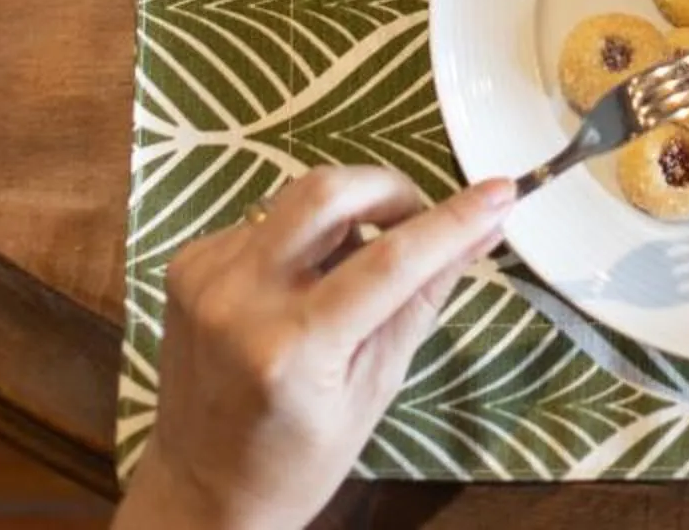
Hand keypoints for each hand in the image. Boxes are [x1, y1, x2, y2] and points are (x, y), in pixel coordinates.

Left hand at [116, 166, 513, 529]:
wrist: (197, 496)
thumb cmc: (297, 464)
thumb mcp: (373, 392)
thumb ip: (421, 301)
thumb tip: (481, 233)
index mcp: (292, 349)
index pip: (389, 261)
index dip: (451, 221)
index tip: (500, 192)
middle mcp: (240, 300)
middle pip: (328, 192)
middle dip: (388, 191)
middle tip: (417, 219)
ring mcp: (206, 277)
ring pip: (295, 199)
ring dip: (344, 216)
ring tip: (356, 267)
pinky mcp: (188, 265)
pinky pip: (263, 221)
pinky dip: (300, 239)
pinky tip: (301, 286)